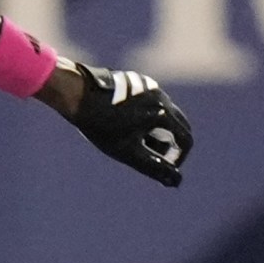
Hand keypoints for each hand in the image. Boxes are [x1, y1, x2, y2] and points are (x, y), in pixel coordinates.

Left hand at [64, 65, 192, 186]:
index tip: (167, 168)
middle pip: (180, 124)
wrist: (78, 95)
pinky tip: (127, 124)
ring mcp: (151, 86)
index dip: (180, 158)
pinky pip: (153, 102)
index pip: (186, 139)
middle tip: (156, 157)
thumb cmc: (102, 126)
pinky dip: (149, 116)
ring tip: (137, 141)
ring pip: (166, 113)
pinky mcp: (139, 81)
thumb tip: (176, 181)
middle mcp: (162, 96)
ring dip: (160, 130)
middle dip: (172, 144)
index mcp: (163, 113)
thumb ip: (155, 167)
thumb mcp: (129, 152)